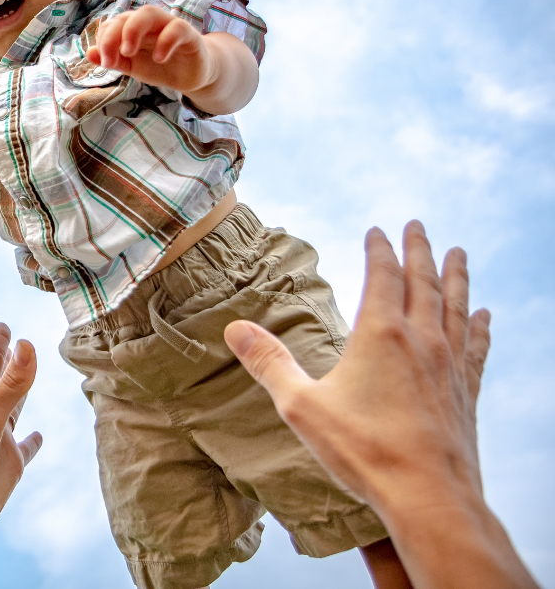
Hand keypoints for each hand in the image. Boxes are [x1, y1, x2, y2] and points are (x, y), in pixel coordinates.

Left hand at [0, 323, 42, 542]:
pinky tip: (38, 436)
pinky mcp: (8, 466)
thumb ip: (11, 384)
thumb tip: (28, 345)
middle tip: (12, 341)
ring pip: (11, 410)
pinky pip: (23, 448)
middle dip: (5, 361)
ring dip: (19, 394)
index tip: (3, 326)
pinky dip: (32, 441)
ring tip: (27, 378)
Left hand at [87, 5, 211, 93]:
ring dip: (134, 30)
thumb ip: (113, 60)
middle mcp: (149, 23)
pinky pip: (176, 28)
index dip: (104, 41)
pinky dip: (165, 41)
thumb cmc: (159, 66)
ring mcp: (168, 26)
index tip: (105, 63)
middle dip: (113, 35)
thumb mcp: (132, 67)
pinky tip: (159, 59)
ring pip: (149, 13)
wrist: (191, 74)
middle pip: (128, 15)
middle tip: (110, 60)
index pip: (112, 24)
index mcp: (133, 29)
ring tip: (128, 52)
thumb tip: (89, 53)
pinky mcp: (188, 34)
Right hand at [225, 222, 539, 588]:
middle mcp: (421, 340)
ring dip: (455, 275)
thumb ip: (268, 363)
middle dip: (419, 249)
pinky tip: (484, 316)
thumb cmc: (364, 451)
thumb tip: (234, 328)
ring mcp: (449, 364)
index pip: (383, 275)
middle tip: (418, 224)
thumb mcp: (301, 406)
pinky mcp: (466, 391)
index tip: (377, 229)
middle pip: (424, 281)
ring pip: (456, 305)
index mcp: (381, 335)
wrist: (429, 496)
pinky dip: (478, 325)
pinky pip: (475, 345)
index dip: (379, 249)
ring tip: (458, 252)